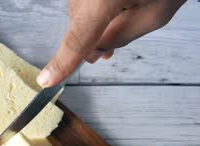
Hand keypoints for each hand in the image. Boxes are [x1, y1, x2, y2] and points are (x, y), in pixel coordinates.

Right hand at [37, 0, 186, 87]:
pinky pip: (83, 1)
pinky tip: (114, 8)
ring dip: (95, 24)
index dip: (62, 63)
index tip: (46, 80)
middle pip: (78, 27)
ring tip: (120, 20)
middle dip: (92, 42)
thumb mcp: (156, 13)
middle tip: (108, 52)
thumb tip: (96, 50)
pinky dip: (95, 10)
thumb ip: (122, 36)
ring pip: (79, 15)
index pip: (77, 39)